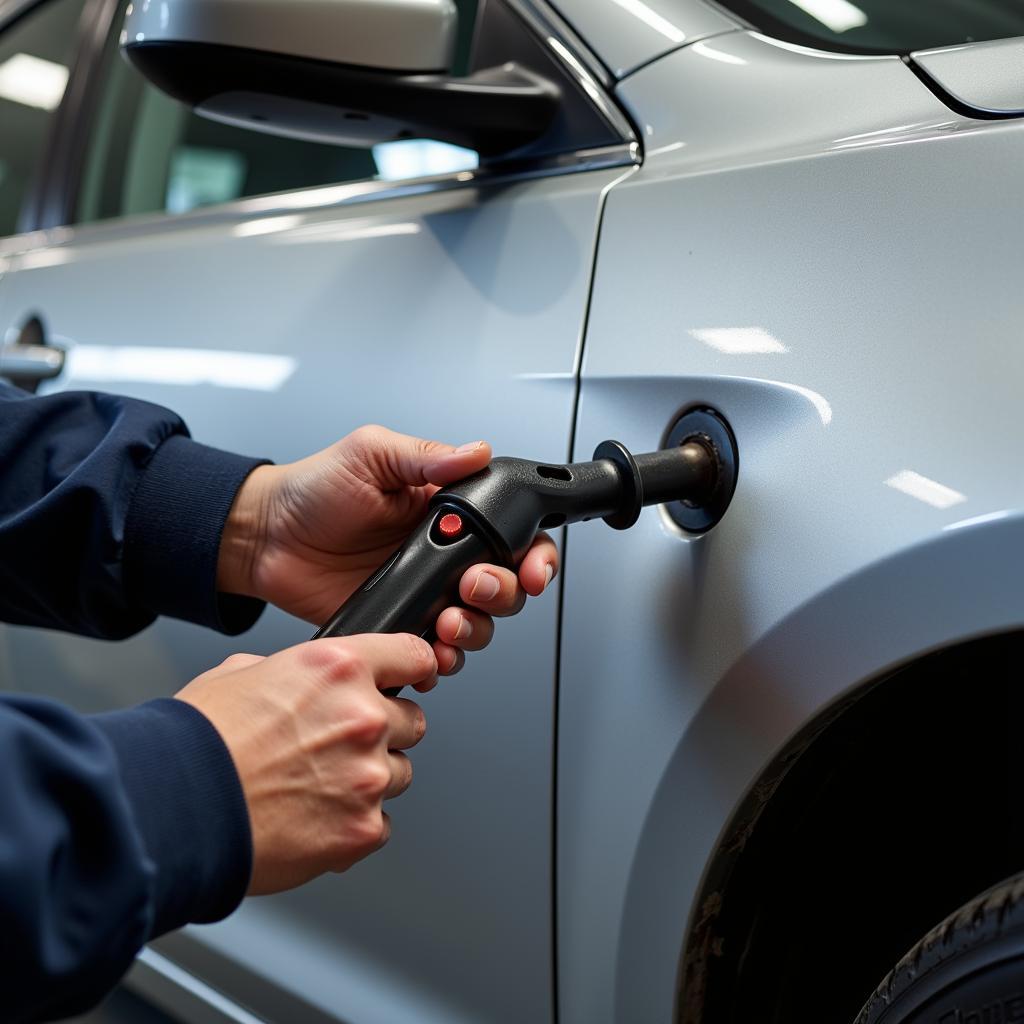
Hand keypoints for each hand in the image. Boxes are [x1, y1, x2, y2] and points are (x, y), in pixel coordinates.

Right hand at [176, 634, 436, 893]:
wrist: (172, 811)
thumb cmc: (196, 744)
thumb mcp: (240, 674)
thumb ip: (289, 671)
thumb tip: (298, 680)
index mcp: (338, 668)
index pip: (413, 656)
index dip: (412, 668)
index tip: (411, 678)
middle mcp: (362, 716)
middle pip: (411, 720)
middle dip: (383, 731)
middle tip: (337, 747)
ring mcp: (367, 775)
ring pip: (399, 773)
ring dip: (369, 779)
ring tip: (316, 787)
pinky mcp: (361, 828)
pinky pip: (380, 824)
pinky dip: (354, 825)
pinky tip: (315, 819)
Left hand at [217, 425, 558, 673]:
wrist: (266, 537)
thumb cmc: (313, 490)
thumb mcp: (371, 455)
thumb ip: (425, 456)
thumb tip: (476, 451)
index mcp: (447, 512)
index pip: (513, 535)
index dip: (535, 555)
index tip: (532, 568)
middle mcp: (444, 555)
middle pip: (506, 587)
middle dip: (502, 593)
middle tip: (472, 586)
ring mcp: (423, 593)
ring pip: (478, 624)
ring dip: (474, 629)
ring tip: (447, 621)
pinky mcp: (398, 624)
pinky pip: (435, 652)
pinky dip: (441, 659)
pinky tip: (430, 650)